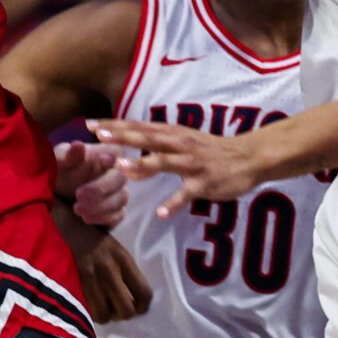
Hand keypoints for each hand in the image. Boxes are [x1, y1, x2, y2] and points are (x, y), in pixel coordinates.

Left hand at [53, 143, 128, 228]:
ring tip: (77, 209)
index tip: (101, 160)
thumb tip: (78, 145)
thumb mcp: (60, 159)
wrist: (59, 188)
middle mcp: (116, 172)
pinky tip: (86, 218)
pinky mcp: (116, 210)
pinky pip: (117, 215)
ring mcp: (118, 191)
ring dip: (100, 206)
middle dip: (100, 188)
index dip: (111, 157)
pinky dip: (102, 218)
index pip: (117, 152)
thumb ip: (68, 154)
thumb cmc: (63, 167)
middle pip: (120, 178)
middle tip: (78, 195)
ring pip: (120, 199)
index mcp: (105, 153)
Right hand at [74, 232, 153, 324]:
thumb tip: (135, 302)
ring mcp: (92, 277)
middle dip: (124, 314)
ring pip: (106, 314)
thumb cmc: (98, 243)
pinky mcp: (77, 282)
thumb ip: (128, 275)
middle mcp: (110, 270)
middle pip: (126, 310)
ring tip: (104, 307)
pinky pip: (89, 310)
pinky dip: (92, 312)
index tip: (138, 307)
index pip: (144, 293)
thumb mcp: (119, 253)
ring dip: (106, 315)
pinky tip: (92, 305)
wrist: (72, 231)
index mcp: (125, 261)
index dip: (143, 307)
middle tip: (118, 309)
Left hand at [90, 118, 286, 212]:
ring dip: (142, 164)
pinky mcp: (205, 181)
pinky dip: (174, 202)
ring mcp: (192, 162)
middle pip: (145, 138)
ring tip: (121, 168)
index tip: (89, 124)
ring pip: (163, 161)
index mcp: (172, 133)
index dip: (114, 125)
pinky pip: (187, 193)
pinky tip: (161, 213)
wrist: (248, 157)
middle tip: (97, 136)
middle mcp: (179, 143)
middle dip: (121, 136)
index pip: (137, 126)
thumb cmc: (210, 150)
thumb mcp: (182, 142)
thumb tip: (126, 151)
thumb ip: (155, 146)